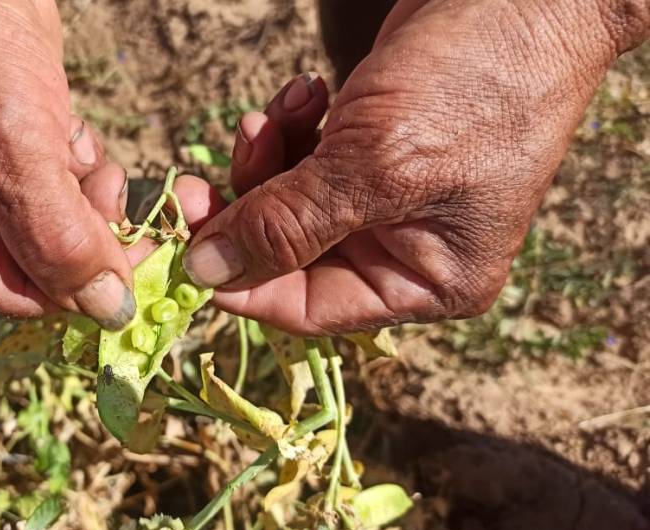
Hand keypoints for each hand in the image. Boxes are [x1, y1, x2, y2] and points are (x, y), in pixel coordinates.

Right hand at [0, 0, 135, 328]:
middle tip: (110, 191)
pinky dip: (73, 167)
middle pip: (32, 264)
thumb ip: (60, 239)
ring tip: (75, 146)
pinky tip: (65, 127)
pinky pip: (50, 191)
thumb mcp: (16, 149)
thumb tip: (109, 313)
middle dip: (80, 228)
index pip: (9, 293)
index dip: (77, 284)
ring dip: (82, 195)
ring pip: (50, 229)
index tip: (143, 264)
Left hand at [183, 0, 648, 334]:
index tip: (189, 245)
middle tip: (195, 182)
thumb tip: (208, 272)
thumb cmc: (478, 84)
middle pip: (289, 256)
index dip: (243, 282)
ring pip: (288, 204)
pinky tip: (303, 92)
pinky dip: (289, 131)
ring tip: (273, 114)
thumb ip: (288, 225)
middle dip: (246, 210)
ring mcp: (386, 199)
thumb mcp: (375, 166)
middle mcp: (406, 251)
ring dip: (266, 160)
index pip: (310, 307)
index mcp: (427, 282)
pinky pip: (304, 161)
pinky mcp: (370, 151)